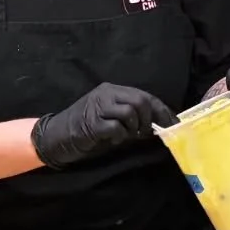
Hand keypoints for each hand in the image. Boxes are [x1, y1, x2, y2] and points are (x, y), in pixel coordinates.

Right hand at [32, 84, 175, 170]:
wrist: (55, 137)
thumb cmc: (85, 129)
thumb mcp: (110, 117)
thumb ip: (131, 116)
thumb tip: (158, 124)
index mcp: (112, 90)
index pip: (144, 95)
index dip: (161, 110)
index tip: (173, 123)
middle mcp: (106, 93)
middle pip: (140, 100)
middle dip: (148, 119)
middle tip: (144, 133)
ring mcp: (98, 106)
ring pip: (131, 112)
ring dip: (134, 128)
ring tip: (126, 136)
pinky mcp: (92, 122)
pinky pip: (117, 127)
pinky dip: (120, 136)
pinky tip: (114, 140)